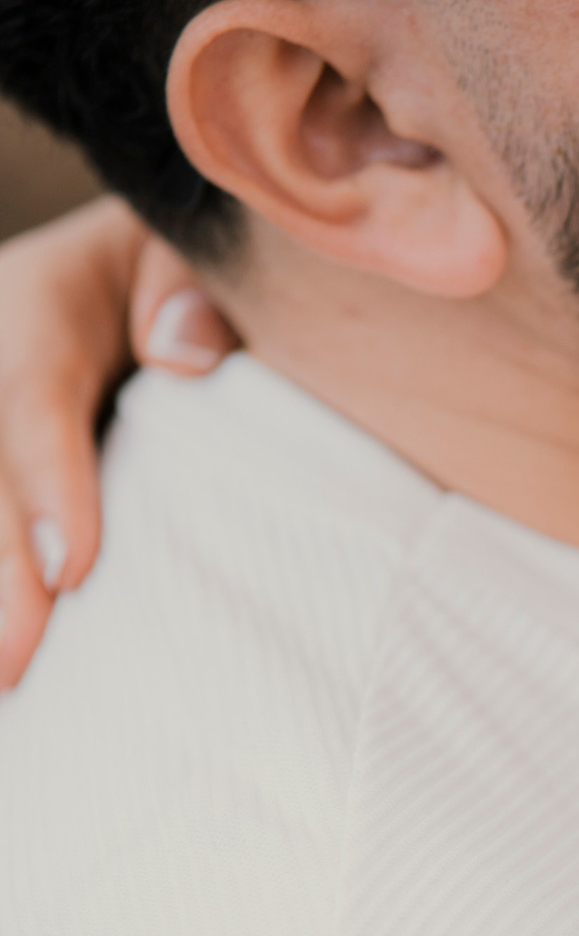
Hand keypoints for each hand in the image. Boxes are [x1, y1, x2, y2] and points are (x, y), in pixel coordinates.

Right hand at [0, 197, 235, 686]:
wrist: (157, 282)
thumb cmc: (201, 274)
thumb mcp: (199, 255)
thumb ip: (194, 289)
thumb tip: (183, 356)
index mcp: (40, 301)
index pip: (32, 392)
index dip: (46, 483)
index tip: (70, 571)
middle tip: (16, 665)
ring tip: (10, 679)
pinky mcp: (3, 462)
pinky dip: (3, 579)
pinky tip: (15, 664)